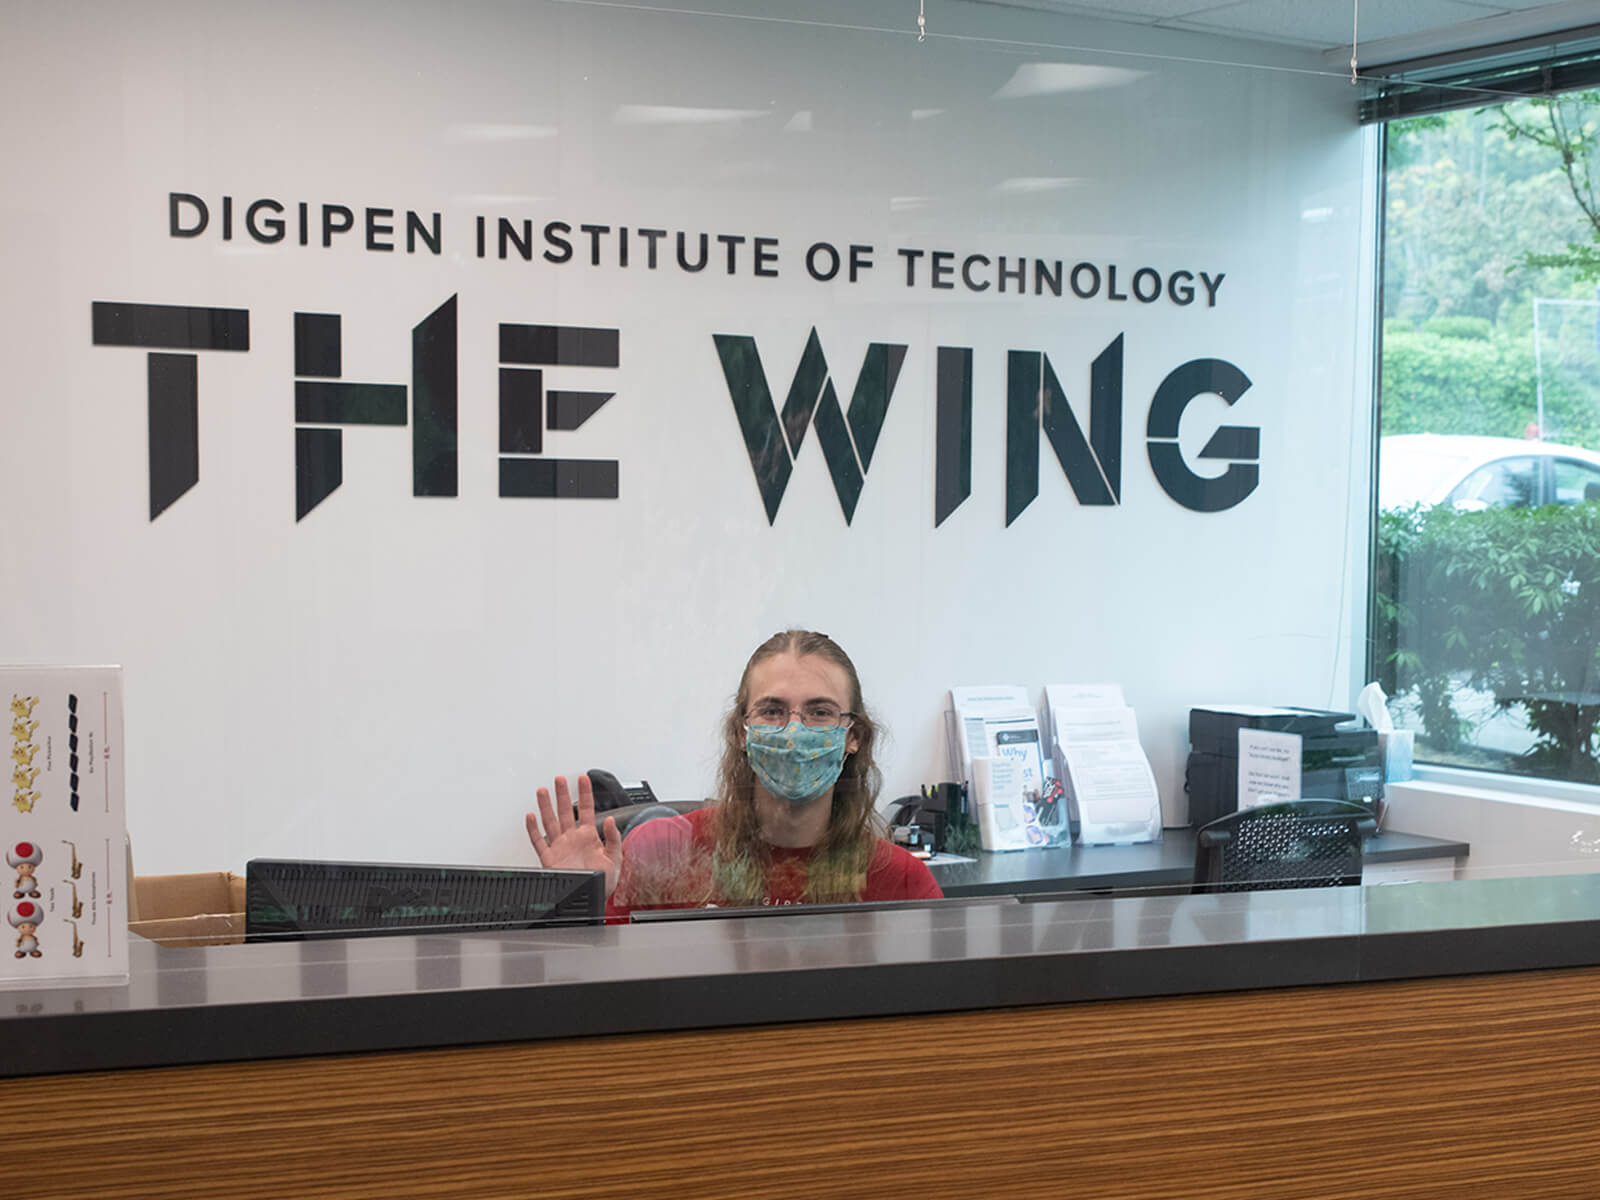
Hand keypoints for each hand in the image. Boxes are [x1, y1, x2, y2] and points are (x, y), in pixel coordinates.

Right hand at [526, 774, 622, 897]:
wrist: (592, 900)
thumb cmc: (604, 882)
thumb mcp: (616, 859)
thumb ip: (614, 838)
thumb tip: (611, 821)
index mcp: (590, 837)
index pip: (587, 809)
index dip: (585, 793)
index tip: (583, 778)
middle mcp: (573, 839)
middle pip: (566, 811)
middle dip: (562, 794)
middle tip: (559, 779)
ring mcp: (560, 847)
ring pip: (551, 822)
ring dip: (546, 807)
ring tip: (543, 791)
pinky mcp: (549, 859)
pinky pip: (539, 841)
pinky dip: (533, 829)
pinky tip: (531, 817)